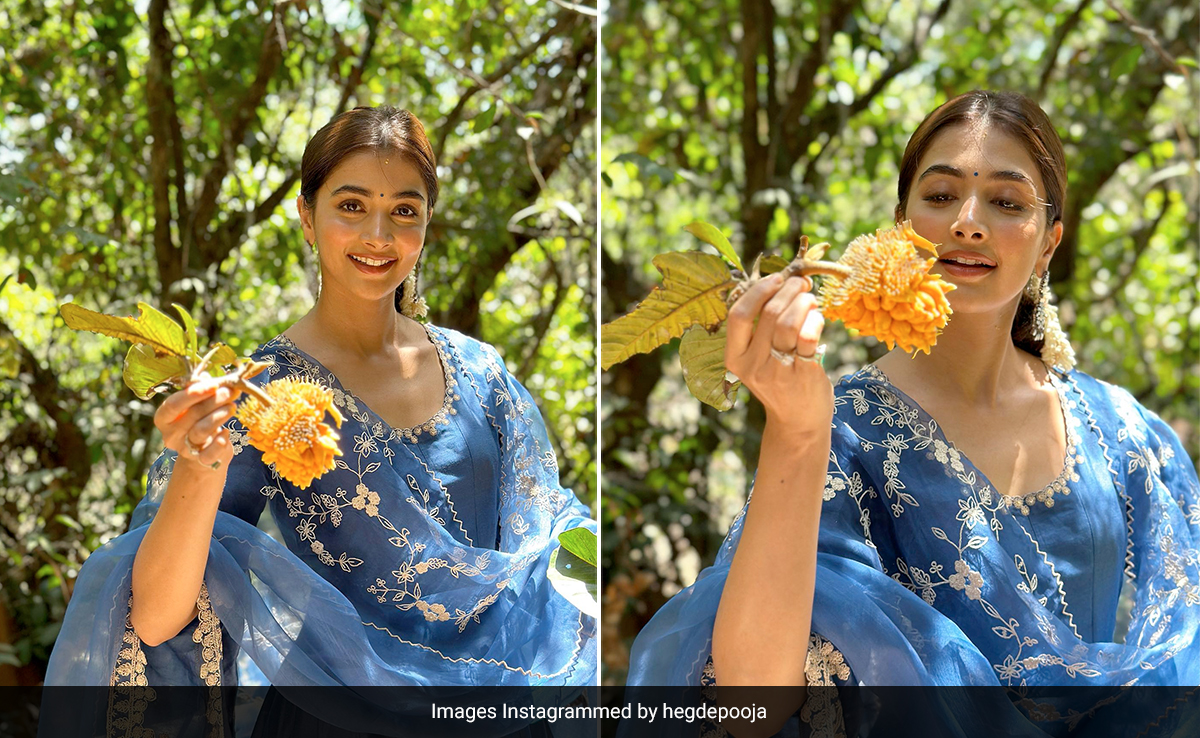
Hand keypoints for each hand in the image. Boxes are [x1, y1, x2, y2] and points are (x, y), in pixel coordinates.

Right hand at [154, 374, 242, 473]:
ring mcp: (184, 449)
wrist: (203, 451)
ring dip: (219, 416)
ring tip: (232, 406)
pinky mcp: (200, 461)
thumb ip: (202, 390)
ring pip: (201, 431)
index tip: (214, 384)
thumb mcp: (197, 403)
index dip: (194, 393)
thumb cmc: (199, 420)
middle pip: (191, 415)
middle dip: (213, 401)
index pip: (174, 404)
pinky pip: (209, 454)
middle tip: (230, 391)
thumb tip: (207, 376)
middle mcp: (170, 434)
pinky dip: (219, 443)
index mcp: (164, 417)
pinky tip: (226, 433)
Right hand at [726, 273, 832, 440]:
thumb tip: (783, 283)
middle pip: (768, 313)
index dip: (758, 291)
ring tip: (810, 300)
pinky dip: (815, 320)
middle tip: (801, 284)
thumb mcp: (759, 359)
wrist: (798, 422)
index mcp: (735, 358)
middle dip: (789, 290)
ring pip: (788, 322)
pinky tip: (818, 319)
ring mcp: (778, 372)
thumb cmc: (780, 381)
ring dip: (804, 302)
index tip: (776, 279)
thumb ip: (762, 328)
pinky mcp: (803, 375)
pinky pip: (809, 337)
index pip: (738, 315)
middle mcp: (752, 366)